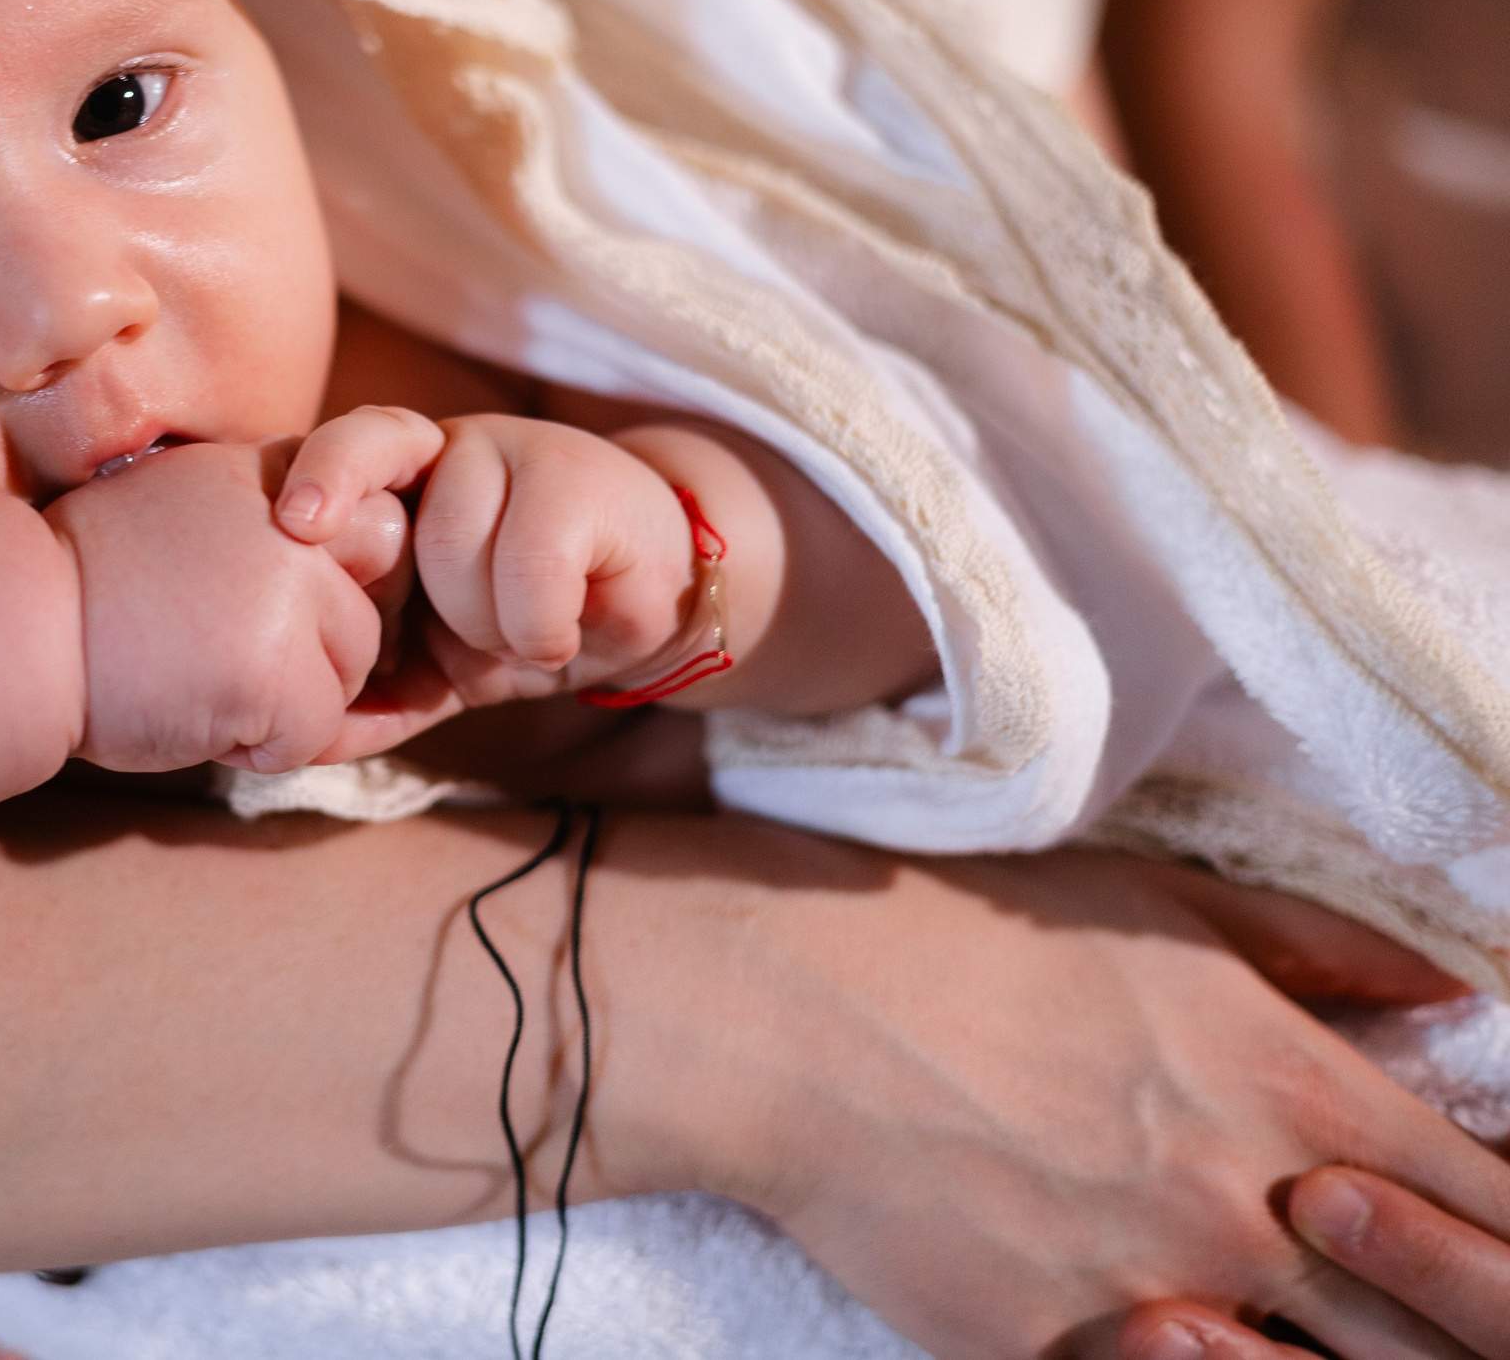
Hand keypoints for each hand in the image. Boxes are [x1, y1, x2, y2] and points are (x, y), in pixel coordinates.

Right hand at [44, 440, 423, 774]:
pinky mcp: (277, 665)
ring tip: (204, 682)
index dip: (354, 578)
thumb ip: (270, 523)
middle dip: (341, 637)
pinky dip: (266, 747)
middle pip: (389, 588)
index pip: (380, 520)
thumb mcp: (188, 510)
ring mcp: (290, 587)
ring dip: (296, 698)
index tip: (295, 610)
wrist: (13, 631)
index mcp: (270, 468)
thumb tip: (357, 576)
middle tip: (252, 656)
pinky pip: (317, 731)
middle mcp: (293, 514)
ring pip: (356, 667)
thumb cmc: (86, 588)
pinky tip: (200, 716)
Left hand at [277, 406, 695, 709]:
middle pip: (394, 519)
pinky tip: (560, 634)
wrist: (650, 598)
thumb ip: (377, 697)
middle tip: (463, 638)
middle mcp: (451, 449)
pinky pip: (531, 573)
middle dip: (425, 608)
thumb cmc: (528, 621)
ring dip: (487, 626)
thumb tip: (302, 744)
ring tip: (521, 633)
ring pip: (456, 552)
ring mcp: (518, 454)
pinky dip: (539, 629)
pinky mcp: (583, 485)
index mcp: (401, 479)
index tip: (298, 525)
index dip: (321, 475)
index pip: (348, 446)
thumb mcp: (441, 666)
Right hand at [633, 829, 1509, 1359]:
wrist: (780, 1003)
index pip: (1489, 1202)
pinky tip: (1178, 1331)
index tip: (1487, 1239)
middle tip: (1396, 1304)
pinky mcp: (1049, 1352)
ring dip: (1315, 1355)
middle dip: (1444, 1322)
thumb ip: (1314, 947)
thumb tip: (1441, 992)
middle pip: (1431, 1324)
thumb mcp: (1154, 902)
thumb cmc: (964, 931)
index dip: (1505, 1235)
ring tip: (1280, 1318)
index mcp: (1291, 1085)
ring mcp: (1149, 1289)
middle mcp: (1243, 1202)